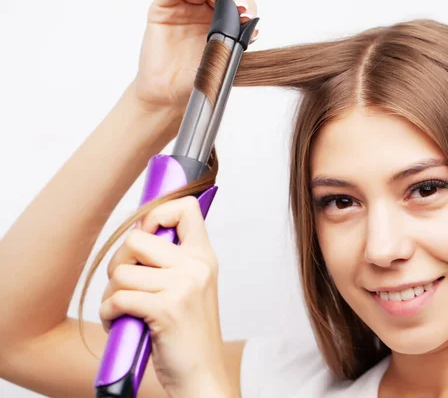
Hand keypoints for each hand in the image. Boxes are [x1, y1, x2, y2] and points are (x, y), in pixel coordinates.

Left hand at [100, 196, 229, 395]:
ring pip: (121, 272)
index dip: (156, 213)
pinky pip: (117, 298)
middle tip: (127, 284)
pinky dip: (109, 313)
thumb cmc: (189, 333)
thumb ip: (173, 259)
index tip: (147, 234)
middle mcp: (197, 266)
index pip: (185, 207)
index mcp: (204, 257)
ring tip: (125, 310)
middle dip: (119, 262)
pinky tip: (121, 322)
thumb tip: (137, 230)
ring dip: (111, 294)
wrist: (202, 375)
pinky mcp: (165, 310)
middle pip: (136, 238)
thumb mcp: (192, 287)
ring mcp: (183, 287)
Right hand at [134, 0, 258, 113]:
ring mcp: (184, 7)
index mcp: (222, 23)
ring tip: (221, 2)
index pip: (234, 4)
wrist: (171, 94)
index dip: (243, 5)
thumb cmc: (197, 79)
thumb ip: (237, 42)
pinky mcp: (164, 8)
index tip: (246, 13)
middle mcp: (204, 12)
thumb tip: (253, 30)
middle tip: (238, 8)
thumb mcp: (223, 60)